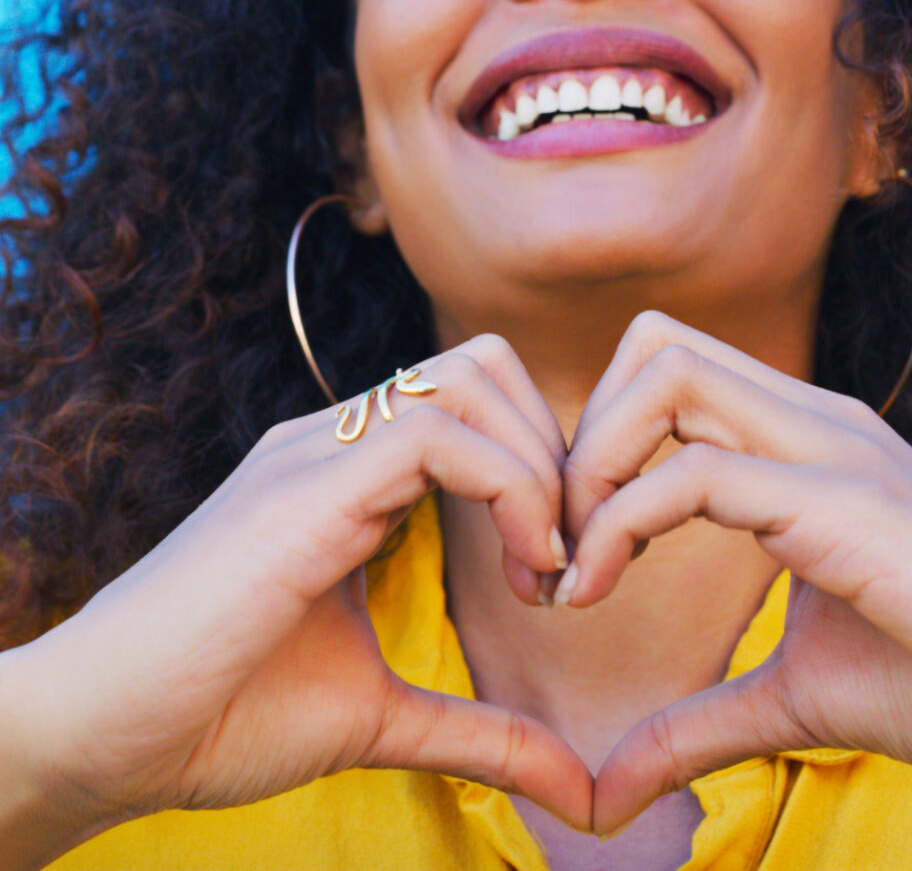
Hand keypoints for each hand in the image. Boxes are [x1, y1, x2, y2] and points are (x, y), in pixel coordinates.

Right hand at [9, 335, 592, 855]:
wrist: (97, 737)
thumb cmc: (221, 716)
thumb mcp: (381, 718)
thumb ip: (480, 733)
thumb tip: (575, 785)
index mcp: (352, 473)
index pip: (476, 401)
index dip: (543, 466)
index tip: (557, 571)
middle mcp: (338, 441)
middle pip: (484, 366)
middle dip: (556, 447)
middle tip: (566, 555)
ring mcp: (317, 453)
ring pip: (469, 380)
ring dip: (540, 464)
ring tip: (544, 568)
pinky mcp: (304, 488)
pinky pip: (437, 438)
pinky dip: (512, 488)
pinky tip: (523, 570)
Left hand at [558, 313, 911, 834]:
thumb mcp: (791, 697)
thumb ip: (696, 725)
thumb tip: (609, 789)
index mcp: (796, 443)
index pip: (663, 377)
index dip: (594, 449)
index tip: (566, 554)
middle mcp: (808, 420)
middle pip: (652, 348)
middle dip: (579, 437)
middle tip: (554, 545)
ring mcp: (828, 447)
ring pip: (666, 376)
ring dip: (590, 463)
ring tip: (571, 566)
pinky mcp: (843, 500)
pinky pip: (698, 472)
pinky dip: (621, 522)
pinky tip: (596, 589)